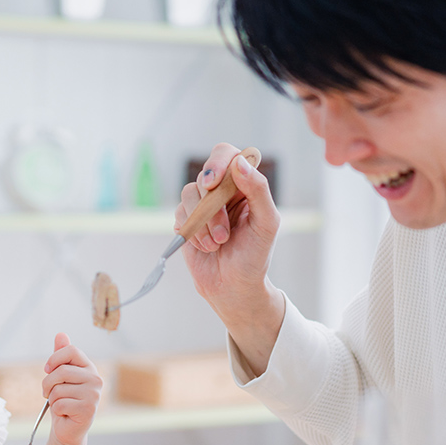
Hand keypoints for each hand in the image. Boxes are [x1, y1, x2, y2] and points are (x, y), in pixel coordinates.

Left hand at [42, 333, 101, 444]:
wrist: (68, 429)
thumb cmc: (64, 400)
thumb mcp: (59, 377)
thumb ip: (61, 356)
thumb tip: (61, 334)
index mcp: (89, 367)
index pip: (71, 351)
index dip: (54, 359)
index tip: (47, 370)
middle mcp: (95, 379)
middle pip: (61, 371)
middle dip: (47, 384)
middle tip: (47, 393)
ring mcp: (94, 394)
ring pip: (58, 390)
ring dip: (52, 400)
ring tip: (60, 404)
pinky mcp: (88, 409)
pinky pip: (60, 404)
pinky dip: (56, 411)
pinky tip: (65, 414)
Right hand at [175, 143, 284, 374]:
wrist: (234, 288)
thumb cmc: (255, 256)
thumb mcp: (266, 223)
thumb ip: (258, 190)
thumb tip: (241, 163)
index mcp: (245, 186)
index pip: (229, 156)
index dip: (219, 163)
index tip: (215, 184)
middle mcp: (223, 191)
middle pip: (206, 172)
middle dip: (211, 203)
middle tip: (222, 233)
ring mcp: (202, 205)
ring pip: (189, 193)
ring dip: (204, 223)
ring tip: (217, 244)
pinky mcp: (186, 221)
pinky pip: (179, 214)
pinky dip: (193, 233)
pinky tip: (206, 247)